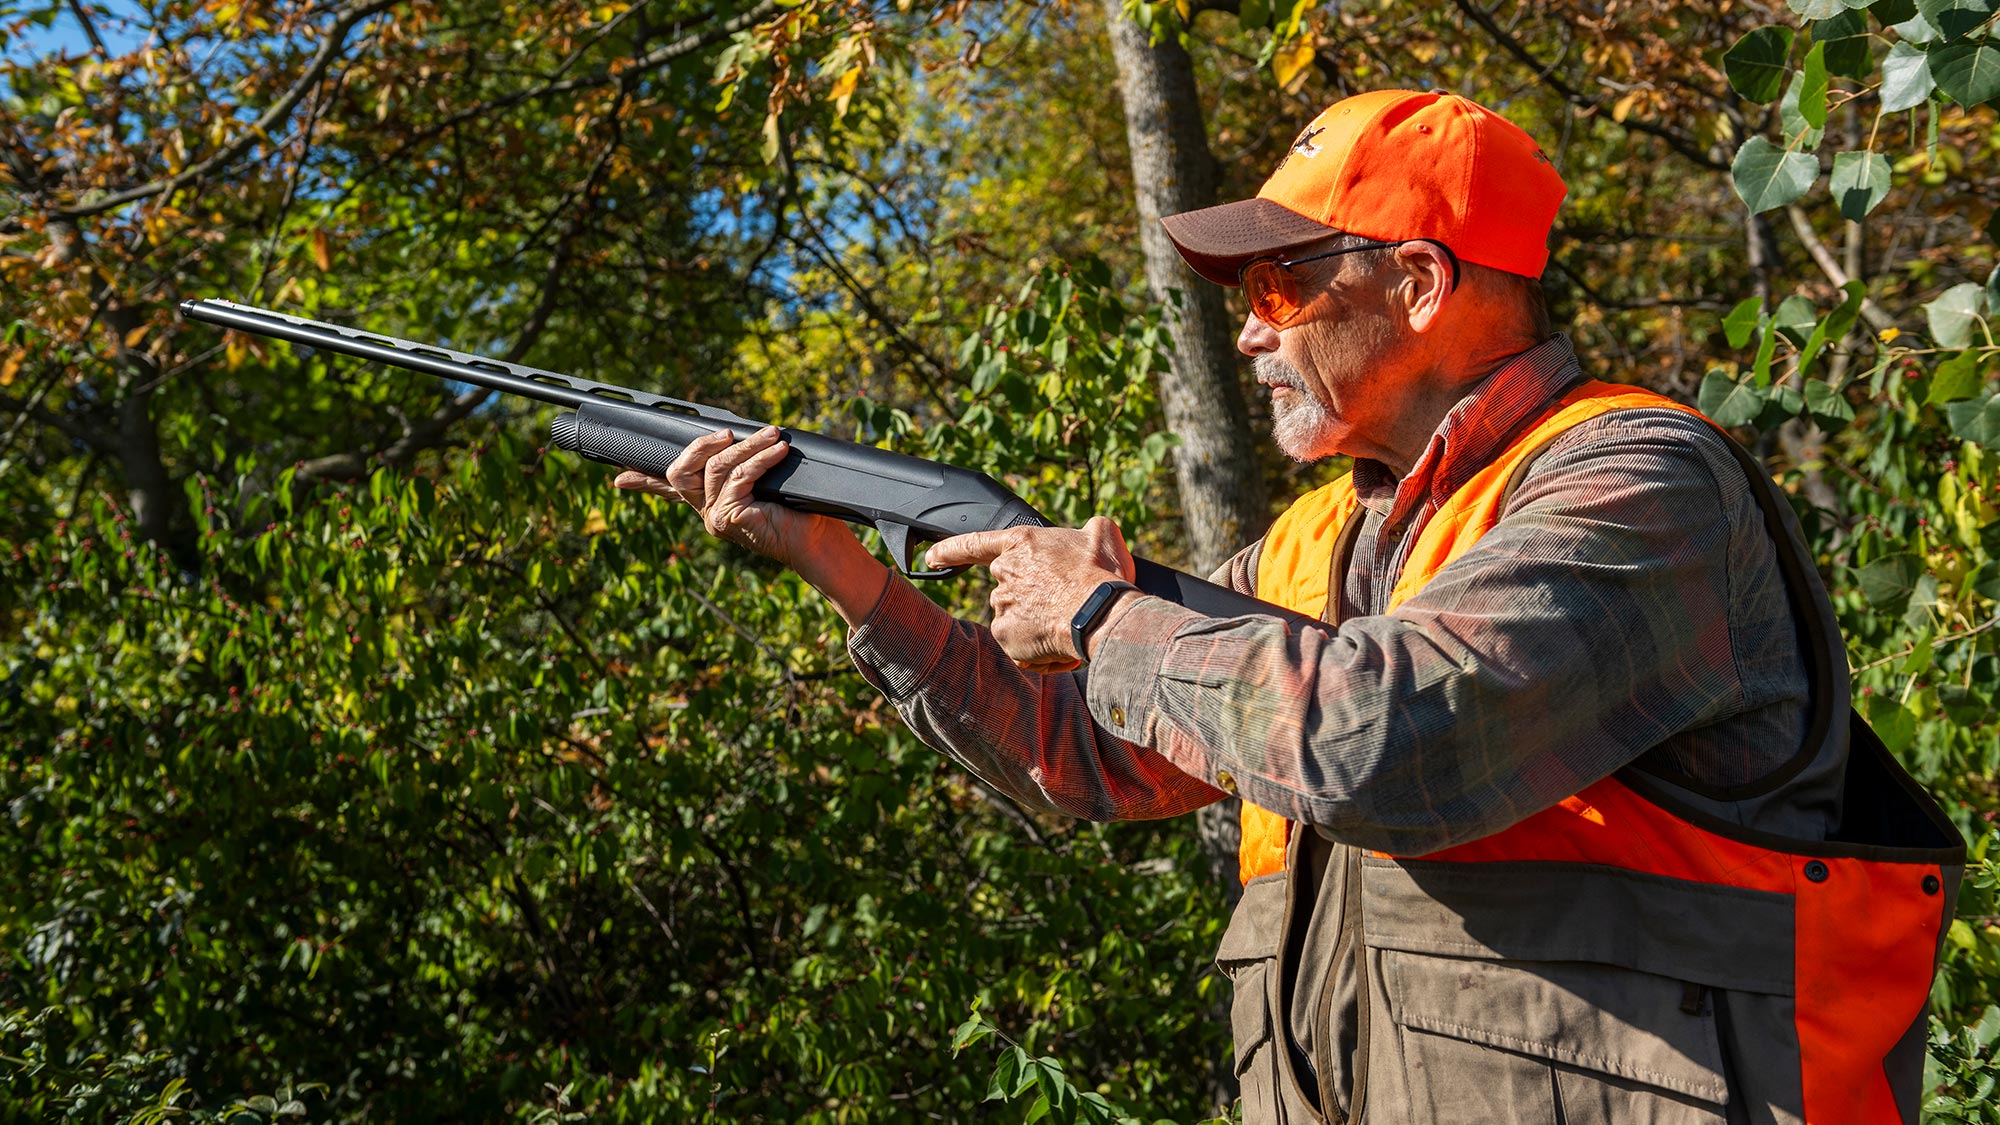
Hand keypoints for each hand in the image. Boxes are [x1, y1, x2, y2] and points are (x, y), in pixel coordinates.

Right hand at [611, 425, 847, 570]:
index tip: (617, 477)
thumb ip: (745, 462)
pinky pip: (739, 477)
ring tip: (773, 436)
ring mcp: (715, 517)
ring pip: (715, 468)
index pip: (669, 490)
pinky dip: (760, 459)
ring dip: (747, 446)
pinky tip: (778, 452)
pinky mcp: (730, 518)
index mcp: (710, 502)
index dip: (642, 482)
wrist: (816, 540)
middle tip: (728, 433)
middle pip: (679, 473)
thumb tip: (749, 432)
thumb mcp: (766, 480)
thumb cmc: (797, 511)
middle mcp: (706, 511)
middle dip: (700, 446)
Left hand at [925, 516, 1136, 672]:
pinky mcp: (1004, 634)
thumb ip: (1089, 529)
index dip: (950, 550)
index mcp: (1021, 543)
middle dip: (1032, 600)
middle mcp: (1005, 571)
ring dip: (1037, 626)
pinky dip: (1036, 649)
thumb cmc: (1103, 574)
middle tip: (1064, 606)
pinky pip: (1017, 645)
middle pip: (1010, 589)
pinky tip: (1059, 644)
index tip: (932, 558)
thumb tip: (1090, 534)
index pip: (974, 543)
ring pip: (1017, 618)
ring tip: (1068, 626)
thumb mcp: (1103, 535)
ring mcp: (1002, 604)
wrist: (1101, 614)